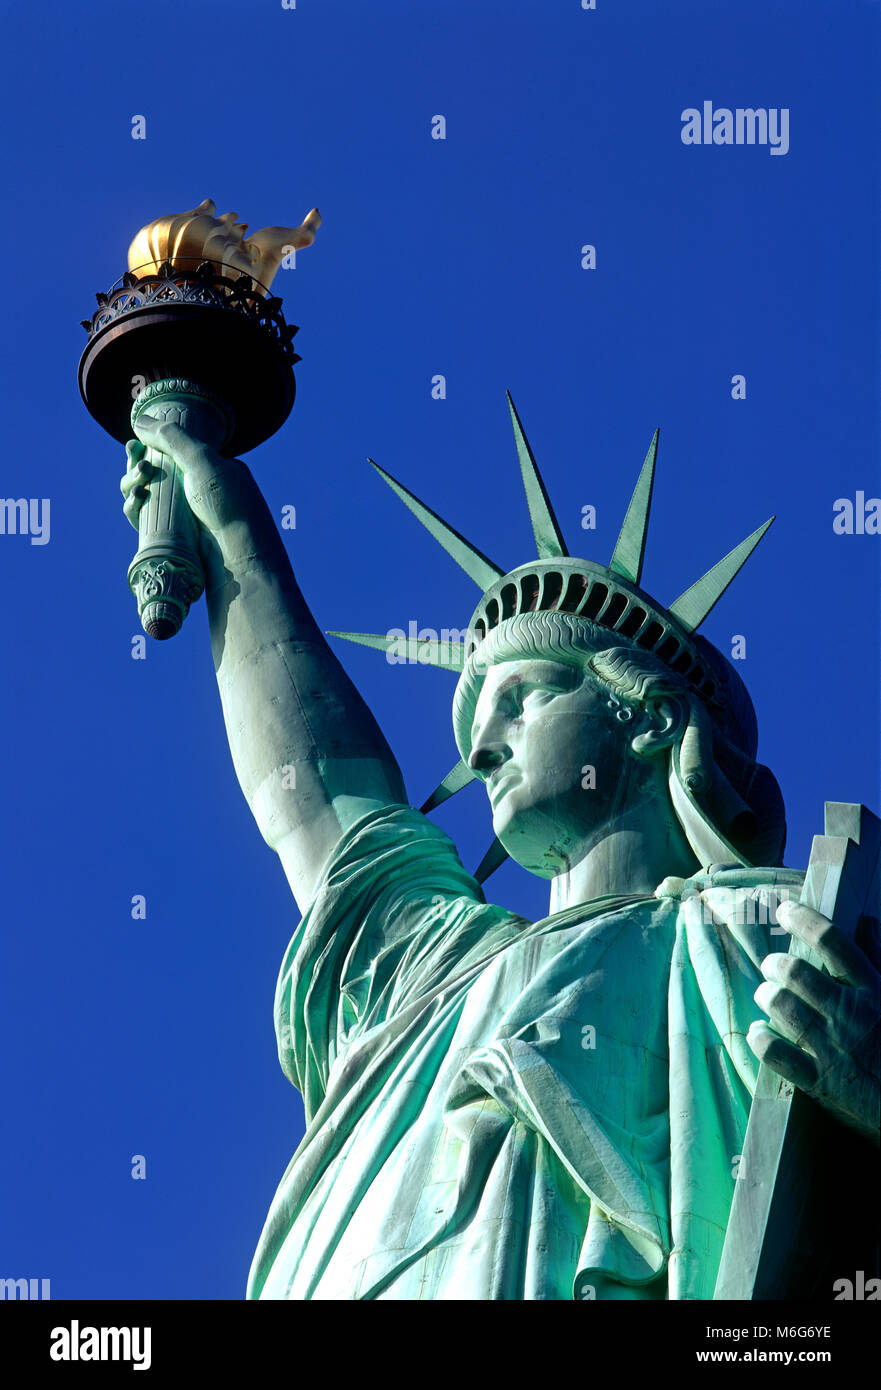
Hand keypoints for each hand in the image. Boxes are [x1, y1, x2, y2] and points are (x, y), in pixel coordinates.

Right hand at [120, 414, 254, 565]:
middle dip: (136, 467)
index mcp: (208, 468)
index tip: (134, 445)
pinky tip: (135, 502)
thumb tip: (139, 421)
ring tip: (137, 487)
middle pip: (152, 472)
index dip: (147, 447)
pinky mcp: (171, 537)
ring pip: (144, 494)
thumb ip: (172, 437)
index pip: (170, 451)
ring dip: (131, 485)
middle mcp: (194, 489)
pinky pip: (144, 519)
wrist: (238, 554)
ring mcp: (182, 514)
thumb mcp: (202, 460)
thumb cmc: (228, 504)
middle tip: (139, 468)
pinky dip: (133, 508)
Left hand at [748, 899, 879, 1142]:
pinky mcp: (821, 1081)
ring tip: (768, 994)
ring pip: (781, 1005)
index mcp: (874, 990)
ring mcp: (833, 1047)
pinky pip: (776, 1054)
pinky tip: (760, 1032)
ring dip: (766, 995)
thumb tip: (867, 922)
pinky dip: (761, 1039)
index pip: (833, 942)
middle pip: (796, 972)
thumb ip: (880, 958)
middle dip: (776, 963)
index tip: (785, 909)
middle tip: (773, 965)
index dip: (804, 919)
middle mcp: (850, 1014)